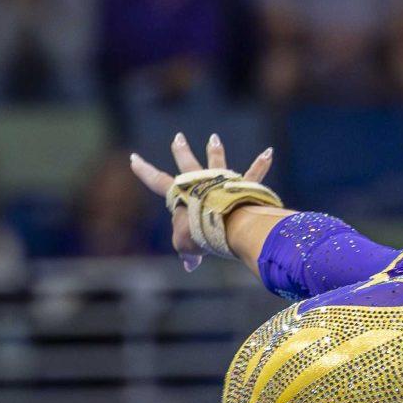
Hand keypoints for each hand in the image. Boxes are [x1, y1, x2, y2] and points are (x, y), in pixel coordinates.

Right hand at [127, 131, 273, 271]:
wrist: (227, 225)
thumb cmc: (201, 234)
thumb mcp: (186, 246)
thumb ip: (187, 253)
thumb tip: (190, 265)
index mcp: (181, 195)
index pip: (157, 181)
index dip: (144, 171)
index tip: (134, 158)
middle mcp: (200, 183)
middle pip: (187, 164)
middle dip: (181, 151)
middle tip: (178, 138)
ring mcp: (222, 183)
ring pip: (217, 162)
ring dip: (215, 151)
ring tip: (214, 138)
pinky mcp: (242, 187)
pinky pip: (254, 174)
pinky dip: (262, 164)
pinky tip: (269, 152)